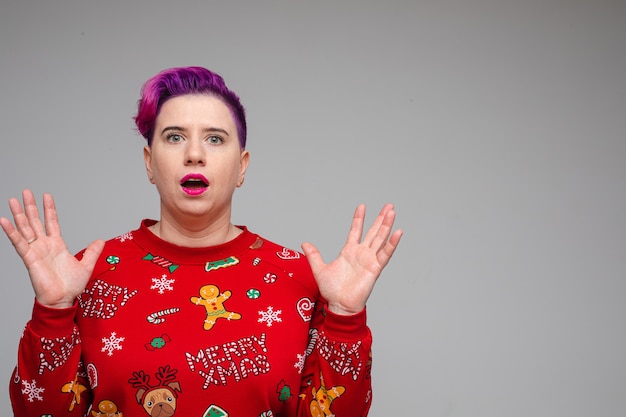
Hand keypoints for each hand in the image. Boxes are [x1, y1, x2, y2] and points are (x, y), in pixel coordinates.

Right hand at [0, 190, 103, 308]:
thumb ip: (92, 252)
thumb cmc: (71, 286)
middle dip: (31, 207)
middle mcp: (44, 246)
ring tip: (12, 200)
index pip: (51, 222)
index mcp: (57, 245)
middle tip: (25, 192)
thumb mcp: (86, 265)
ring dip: (18, 215)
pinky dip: (11, 232)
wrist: (63, 300)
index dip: (49, 209)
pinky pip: (19, 243)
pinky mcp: (29, 259)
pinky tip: (4, 221)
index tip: (46, 195)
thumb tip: (101, 241)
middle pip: (35, 221)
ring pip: (25, 229)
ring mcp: (36, 251)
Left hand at [302, 204, 402, 315]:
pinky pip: (385, 254)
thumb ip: (314, 255)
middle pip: (373, 232)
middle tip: (389, 205)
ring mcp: (369, 260)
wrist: (340, 305)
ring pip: (380, 239)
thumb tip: (305, 244)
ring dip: (387, 225)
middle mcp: (361, 254)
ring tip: (392, 212)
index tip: (362, 206)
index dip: (359, 218)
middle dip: (381, 218)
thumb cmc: (332, 290)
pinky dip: (392, 243)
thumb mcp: (319, 269)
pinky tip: (398, 232)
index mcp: (349, 252)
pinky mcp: (375, 268)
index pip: (356, 230)